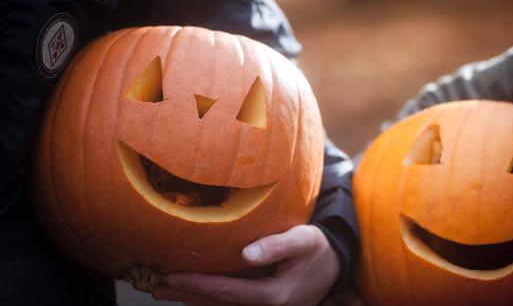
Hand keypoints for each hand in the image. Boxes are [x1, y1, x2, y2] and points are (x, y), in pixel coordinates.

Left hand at [152, 225, 340, 304]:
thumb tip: (246, 254)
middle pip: (216, 305)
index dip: (196, 284)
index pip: (226, 291)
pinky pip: (227, 305)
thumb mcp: (304, 241)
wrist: (332, 268)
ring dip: (190, 299)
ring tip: (162, 290)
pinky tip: (189, 293)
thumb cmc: (316, 249)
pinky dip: (205, 299)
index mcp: (272, 295)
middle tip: (153, 285)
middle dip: (184, 295)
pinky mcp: (259, 304)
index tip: (171, 276)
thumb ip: (277, 246)